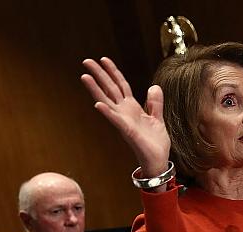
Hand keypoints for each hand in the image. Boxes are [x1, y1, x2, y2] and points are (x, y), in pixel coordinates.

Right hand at [81, 57, 171, 176]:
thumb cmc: (155, 143)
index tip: (104, 59)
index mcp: (132, 108)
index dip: (113, 72)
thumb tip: (154, 86)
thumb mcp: (157, 118)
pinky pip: (116, 120)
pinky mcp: (128, 132)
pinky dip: (107, 113)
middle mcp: (125, 113)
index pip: (121, 85)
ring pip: (107, 101)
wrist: (158, 161)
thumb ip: (155, 103)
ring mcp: (124, 122)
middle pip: (110, 89)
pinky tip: (97, 105)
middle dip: (99, 75)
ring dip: (95, 89)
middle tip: (86, 61)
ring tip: (84, 76)